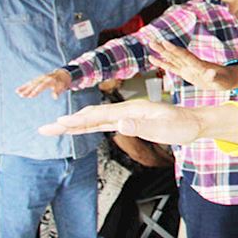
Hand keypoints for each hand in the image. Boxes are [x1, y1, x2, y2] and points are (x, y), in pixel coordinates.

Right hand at [17, 68, 73, 98]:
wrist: (62, 73)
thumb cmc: (63, 82)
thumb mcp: (63, 87)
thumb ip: (58, 91)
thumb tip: (55, 97)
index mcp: (50, 80)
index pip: (42, 86)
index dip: (36, 91)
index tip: (30, 96)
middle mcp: (44, 78)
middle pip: (35, 84)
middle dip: (28, 90)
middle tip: (21, 95)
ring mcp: (40, 77)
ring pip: (31, 82)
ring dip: (24, 87)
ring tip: (17, 92)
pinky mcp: (38, 78)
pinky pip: (30, 82)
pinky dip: (24, 86)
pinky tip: (18, 90)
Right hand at [39, 99, 212, 144]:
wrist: (192, 122)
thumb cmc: (181, 125)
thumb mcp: (164, 127)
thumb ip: (142, 126)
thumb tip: (119, 124)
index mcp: (131, 109)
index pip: (100, 115)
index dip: (79, 121)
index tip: (59, 124)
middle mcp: (125, 110)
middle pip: (91, 116)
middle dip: (67, 123)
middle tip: (44, 129)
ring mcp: (125, 115)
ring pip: (93, 119)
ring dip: (73, 124)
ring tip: (52, 128)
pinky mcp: (128, 121)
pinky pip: (102, 124)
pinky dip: (86, 126)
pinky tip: (76, 128)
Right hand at [147, 39, 237, 91]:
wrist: (227, 79)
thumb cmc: (225, 80)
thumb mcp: (220, 81)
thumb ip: (214, 77)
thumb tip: (210, 73)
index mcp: (198, 65)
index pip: (185, 56)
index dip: (175, 50)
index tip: (165, 43)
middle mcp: (191, 64)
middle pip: (176, 55)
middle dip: (164, 49)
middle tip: (152, 41)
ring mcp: (188, 68)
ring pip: (172, 59)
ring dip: (162, 52)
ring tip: (151, 44)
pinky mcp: (186, 73)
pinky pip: (172, 67)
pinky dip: (163, 63)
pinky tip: (153, 59)